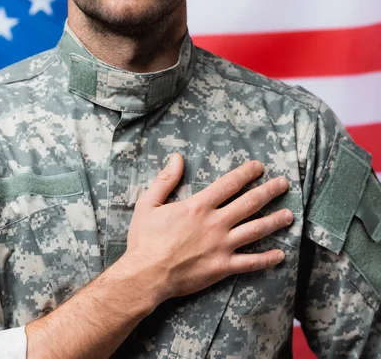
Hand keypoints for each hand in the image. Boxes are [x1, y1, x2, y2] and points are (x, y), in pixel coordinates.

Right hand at [121, 154, 292, 301]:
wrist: (145, 276)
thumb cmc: (145, 240)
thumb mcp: (148, 204)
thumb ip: (165, 180)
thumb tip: (177, 158)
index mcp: (198, 206)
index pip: (229, 184)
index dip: (246, 173)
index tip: (259, 166)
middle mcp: (215, 223)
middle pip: (249, 203)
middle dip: (269, 191)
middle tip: (283, 184)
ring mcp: (221, 246)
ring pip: (255, 230)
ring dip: (275, 221)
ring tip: (290, 215)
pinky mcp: (222, 267)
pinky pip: (250, 262)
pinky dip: (267, 259)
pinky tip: (280, 254)